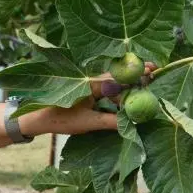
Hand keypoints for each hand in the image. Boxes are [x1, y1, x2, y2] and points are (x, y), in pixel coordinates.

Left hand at [22, 62, 156, 135]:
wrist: (37, 118)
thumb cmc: (60, 120)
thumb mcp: (88, 123)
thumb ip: (111, 122)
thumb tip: (133, 123)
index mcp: (92, 85)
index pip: (120, 78)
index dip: (137, 74)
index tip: (153, 69)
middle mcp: (91, 81)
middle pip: (118, 75)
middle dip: (136, 73)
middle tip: (155, 71)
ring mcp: (88, 85)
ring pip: (112, 81)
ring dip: (127, 82)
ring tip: (146, 83)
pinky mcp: (85, 91)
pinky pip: (106, 87)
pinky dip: (118, 89)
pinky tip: (127, 95)